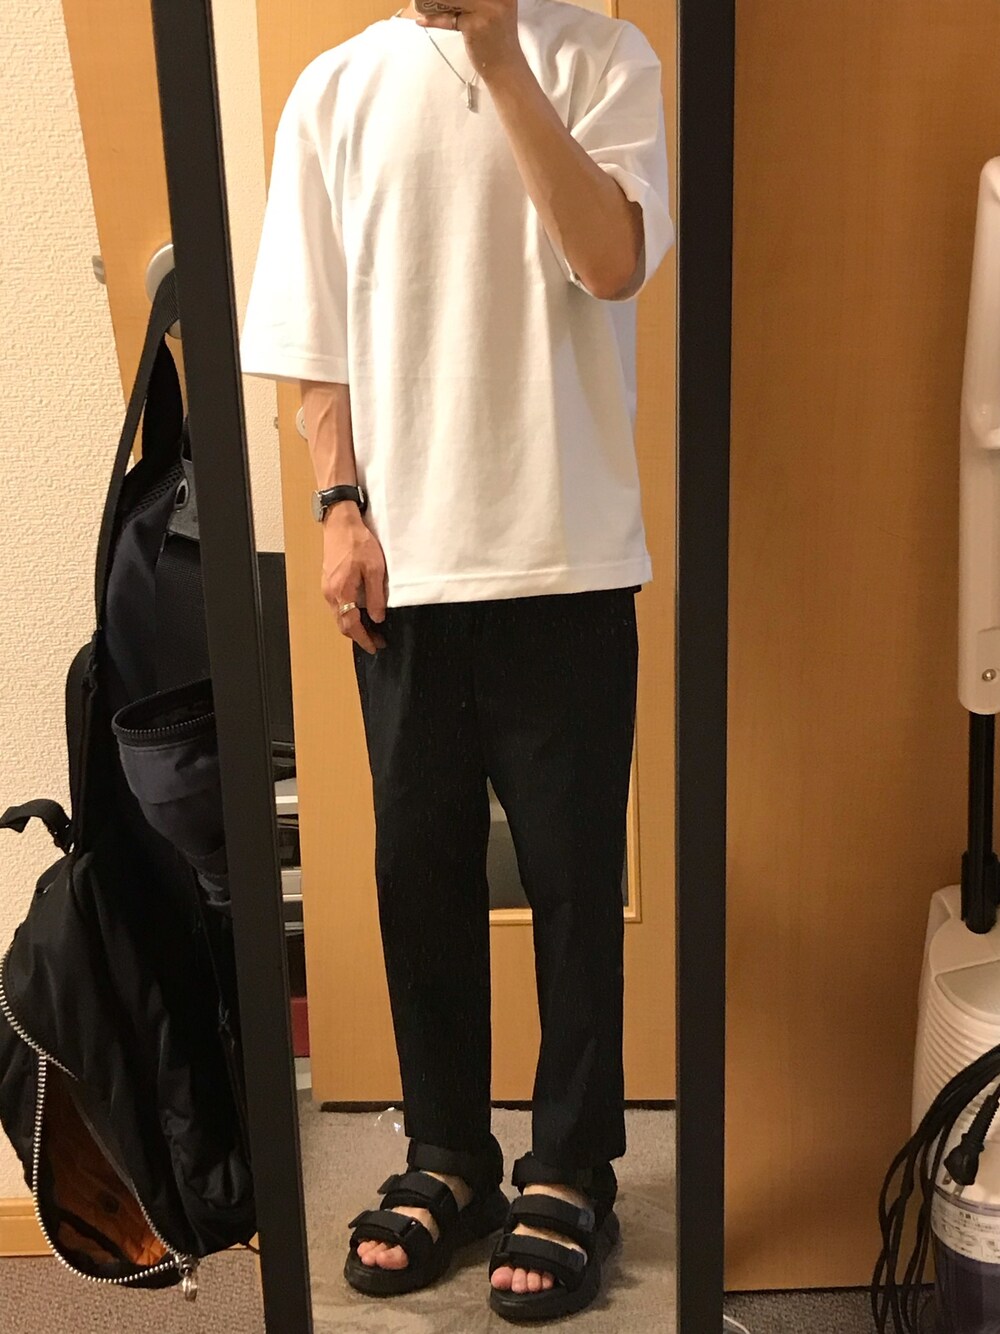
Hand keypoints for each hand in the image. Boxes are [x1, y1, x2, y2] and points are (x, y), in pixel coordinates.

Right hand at [320, 504, 387, 653]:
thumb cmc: (358, 542)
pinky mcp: (328, 581)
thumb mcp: (374, 569)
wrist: (340, 523)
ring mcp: (326, 587)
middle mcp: (330, 593)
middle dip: (359, 636)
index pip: (351, 625)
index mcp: (341, 592)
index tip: (374, 647)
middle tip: (377, 640)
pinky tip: (360, 612)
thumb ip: (375, 596)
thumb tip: (377, 618)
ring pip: (339, 615)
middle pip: (342, 624)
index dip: (364, 639)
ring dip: (353, 625)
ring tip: (372, 629)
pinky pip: (337, 605)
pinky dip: (348, 614)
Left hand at [414, 0, 525, 80]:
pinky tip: (422, 20)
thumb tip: (443, 1)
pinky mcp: (474, 25)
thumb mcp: (490, 11)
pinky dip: (433, 20)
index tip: (443, 0)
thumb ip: (472, 1)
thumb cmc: (495, 39)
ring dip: (434, 2)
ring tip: (422, 3)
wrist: (505, 67)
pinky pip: (448, 18)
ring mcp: (486, 9)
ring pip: (452, 0)